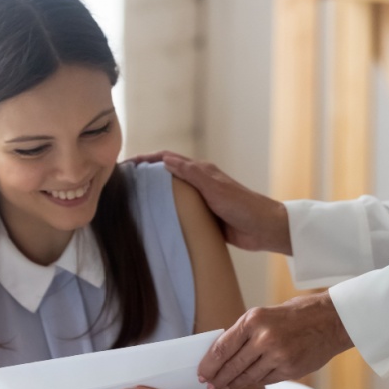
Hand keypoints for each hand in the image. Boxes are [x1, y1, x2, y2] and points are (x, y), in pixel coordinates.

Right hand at [126, 151, 291, 254]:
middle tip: (124, 184)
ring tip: (133, 203)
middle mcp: (199, 183)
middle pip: (167, 175)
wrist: (264, 229)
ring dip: (155, 195)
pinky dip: (167, 214)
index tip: (126, 164)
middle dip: (146, 176)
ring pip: (172, 195)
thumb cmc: (242, 206)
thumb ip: (191, 174)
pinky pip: (181, 213)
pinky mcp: (204, 218)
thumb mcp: (214, 187)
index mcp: (201, 171)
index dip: (147, 159)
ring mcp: (201, 201)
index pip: (168, 159)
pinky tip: (156, 222)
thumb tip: (165, 160)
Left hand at [198, 292, 352, 388]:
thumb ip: (245, 332)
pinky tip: (247, 383)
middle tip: (209, 384)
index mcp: (254, 320)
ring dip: (234, 384)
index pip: (222, 347)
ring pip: (248, 377)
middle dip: (218, 378)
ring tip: (225, 386)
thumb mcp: (264, 314)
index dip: (209, 364)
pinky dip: (255, 382)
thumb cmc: (296, 314)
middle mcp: (264, 338)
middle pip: (233, 366)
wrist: (330, 320)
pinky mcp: (290, 370)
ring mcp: (278, 356)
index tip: (202, 372)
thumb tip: (222, 352)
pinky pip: (266, 380)